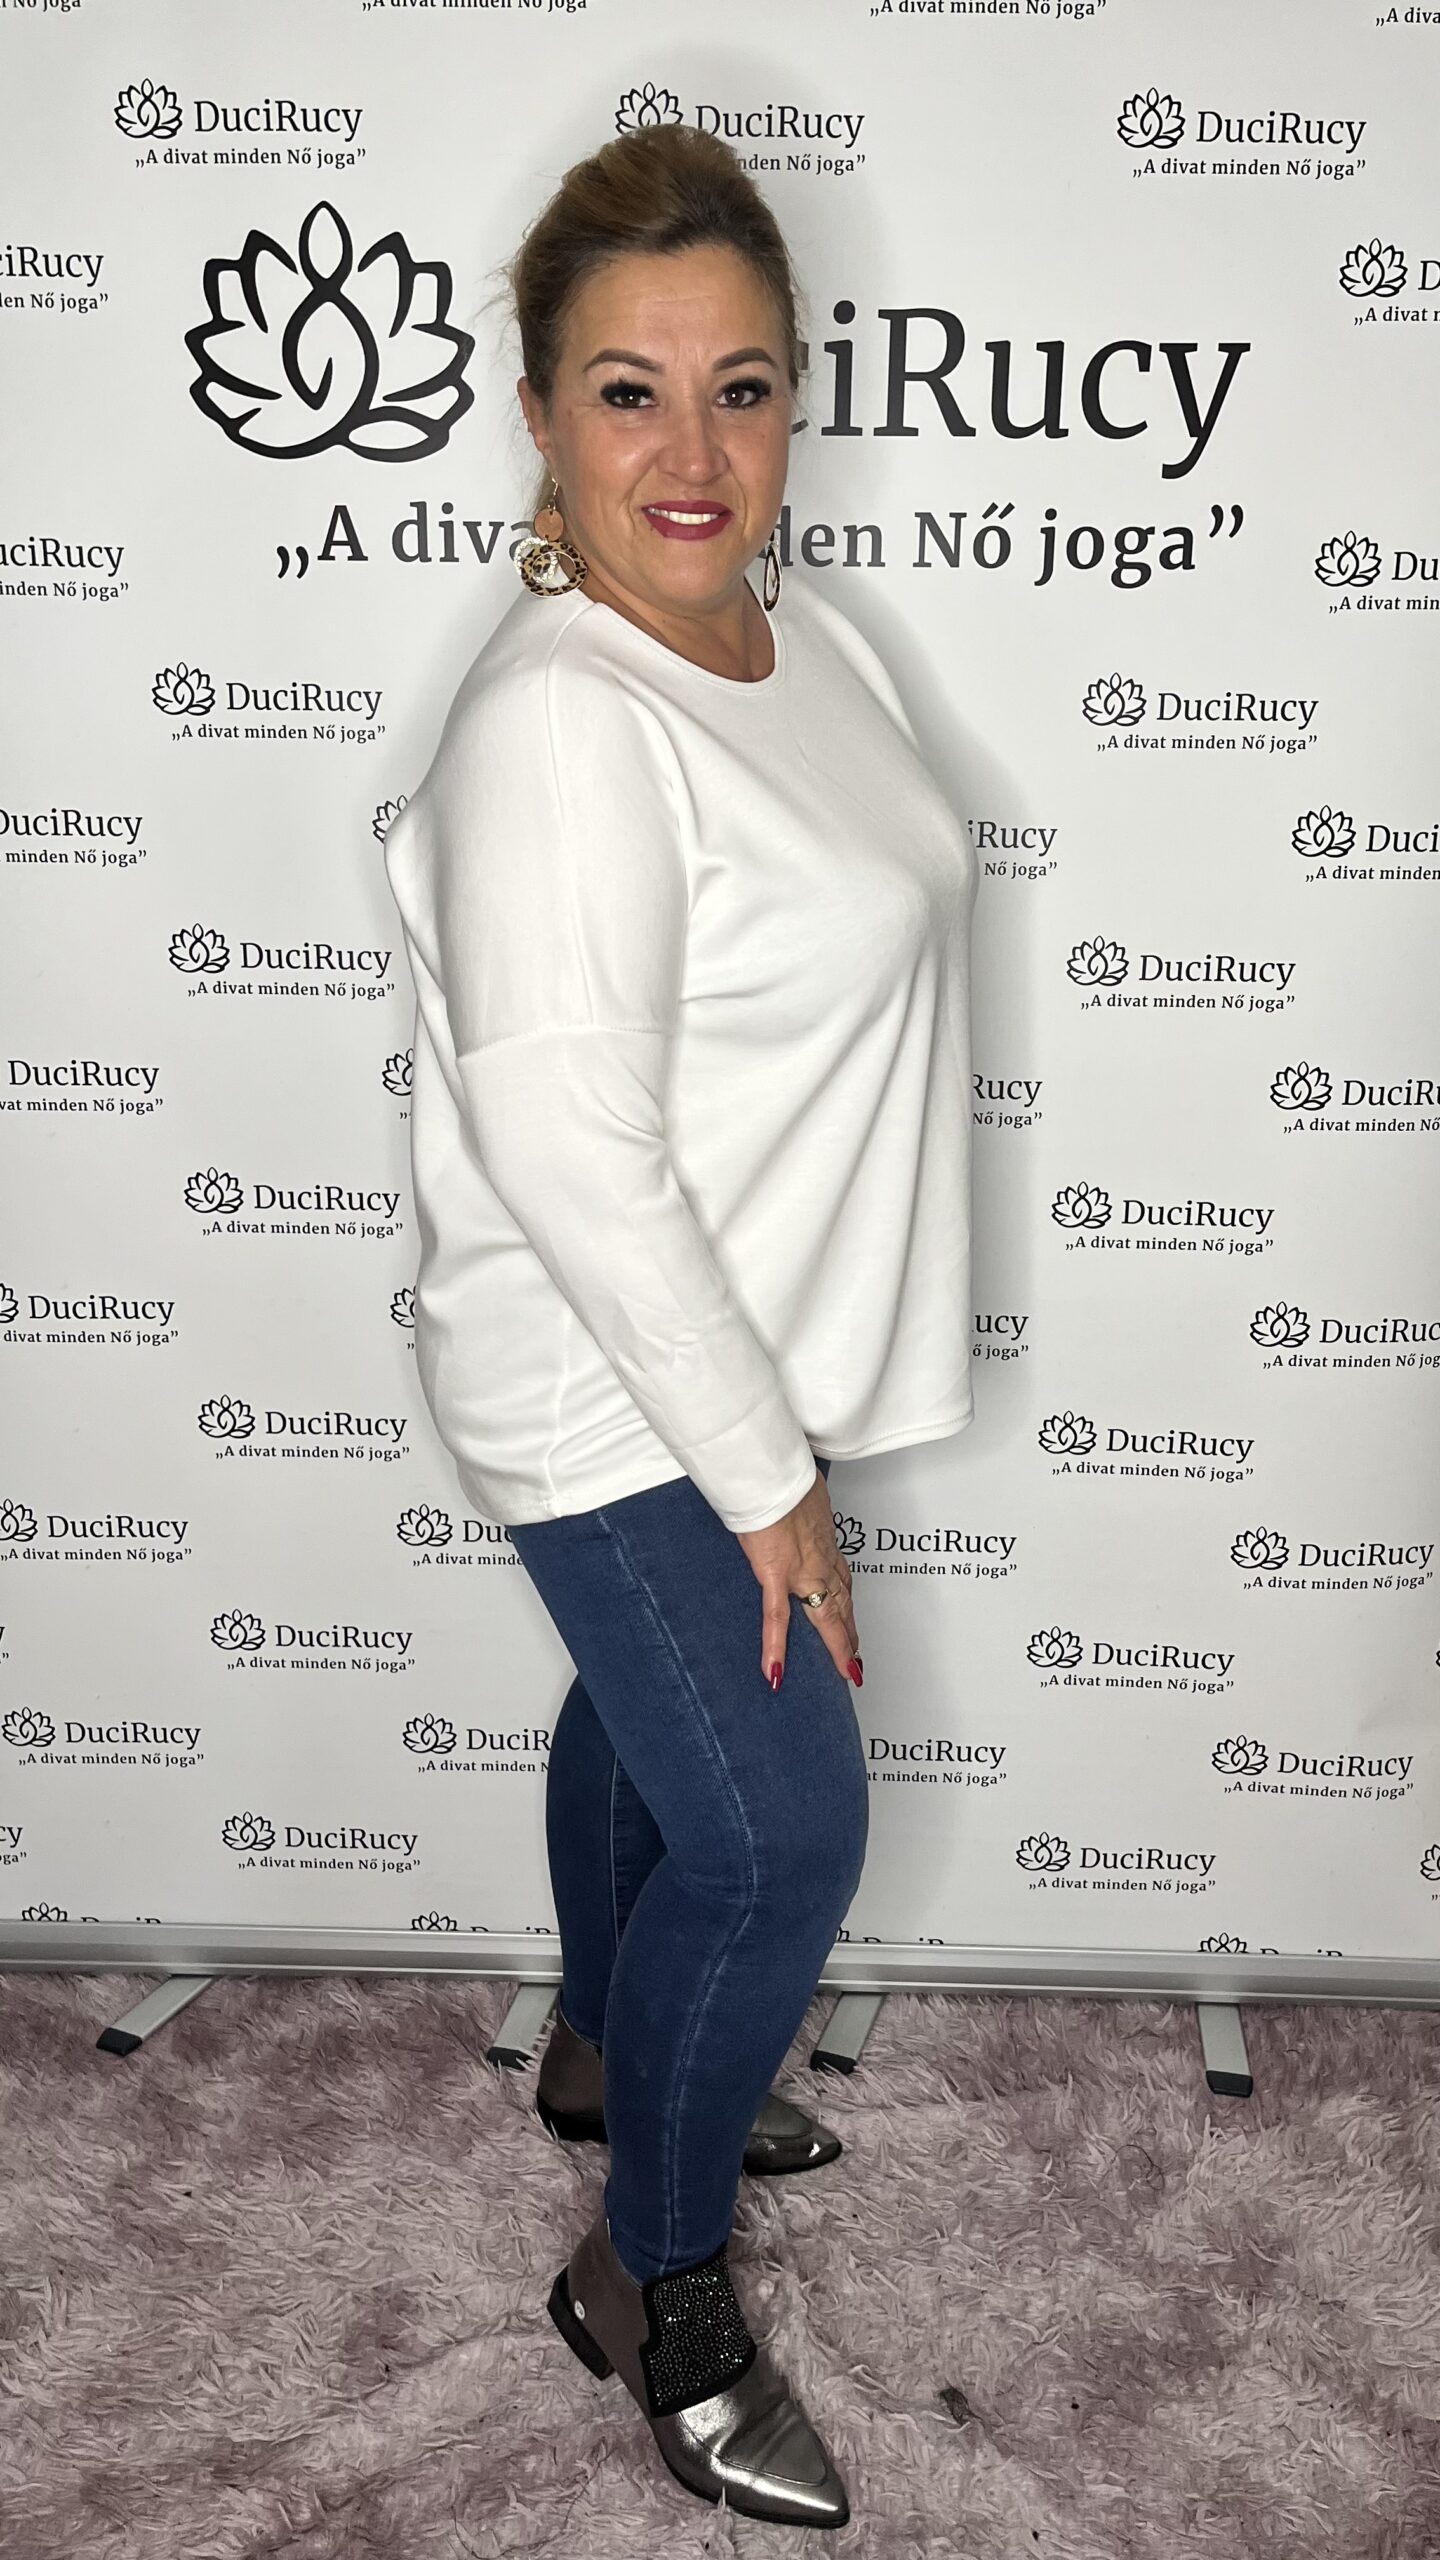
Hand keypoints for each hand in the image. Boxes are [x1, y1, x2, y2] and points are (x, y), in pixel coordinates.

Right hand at [735, 1468, 862, 1691]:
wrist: (773, 1473)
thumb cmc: (783, 1476)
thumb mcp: (799, 1493)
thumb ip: (798, 1506)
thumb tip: (794, 1503)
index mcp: (823, 1539)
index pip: (841, 1576)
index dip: (847, 1599)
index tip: (850, 1616)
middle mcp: (820, 1558)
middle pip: (841, 1602)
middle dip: (850, 1631)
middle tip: (858, 1656)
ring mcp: (801, 1570)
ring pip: (825, 1614)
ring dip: (837, 1642)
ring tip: (846, 1668)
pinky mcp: (776, 1574)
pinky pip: (776, 1618)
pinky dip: (775, 1648)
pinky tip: (774, 1672)